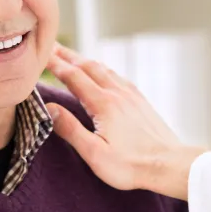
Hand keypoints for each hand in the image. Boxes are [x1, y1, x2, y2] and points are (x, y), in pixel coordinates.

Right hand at [45, 43, 205, 199]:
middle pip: (88, 66)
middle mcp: (117, 93)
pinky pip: (118, 77)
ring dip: (85, 60)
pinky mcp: (141, 101)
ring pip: (104, 69)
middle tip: (51, 46)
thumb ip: (71, 129)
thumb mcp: (95, 153)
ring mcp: (131, 95)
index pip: (73, 77)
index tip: (41, 54)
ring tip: (72, 56)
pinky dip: (104, 69)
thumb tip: (49, 109)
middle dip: (68, 56)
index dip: (55, 64)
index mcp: (103, 104)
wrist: (169, 164)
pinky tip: (104, 73)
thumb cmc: (131, 165)